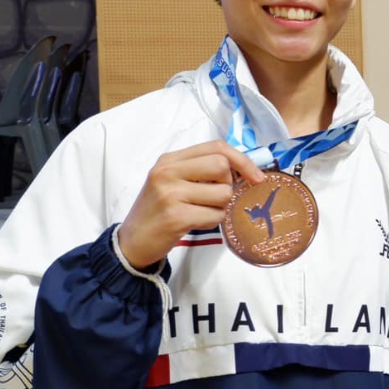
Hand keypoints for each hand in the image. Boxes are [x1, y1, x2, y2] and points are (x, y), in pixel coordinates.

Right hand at [117, 141, 265, 269]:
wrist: (132, 241)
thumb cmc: (160, 210)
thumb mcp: (173, 181)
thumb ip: (201, 170)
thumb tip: (244, 170)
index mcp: (169, 159)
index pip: (216, 147)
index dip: (242, 160)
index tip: (256, 176)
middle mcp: (167, 171)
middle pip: (222, 166)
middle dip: (228, 185)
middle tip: (214, 198)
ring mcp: (170, 193)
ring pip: (223, 193)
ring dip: (220, 207)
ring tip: (201, 212)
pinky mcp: (176, 216)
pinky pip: (216, 215)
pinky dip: (213, 221)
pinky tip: (196, 223)